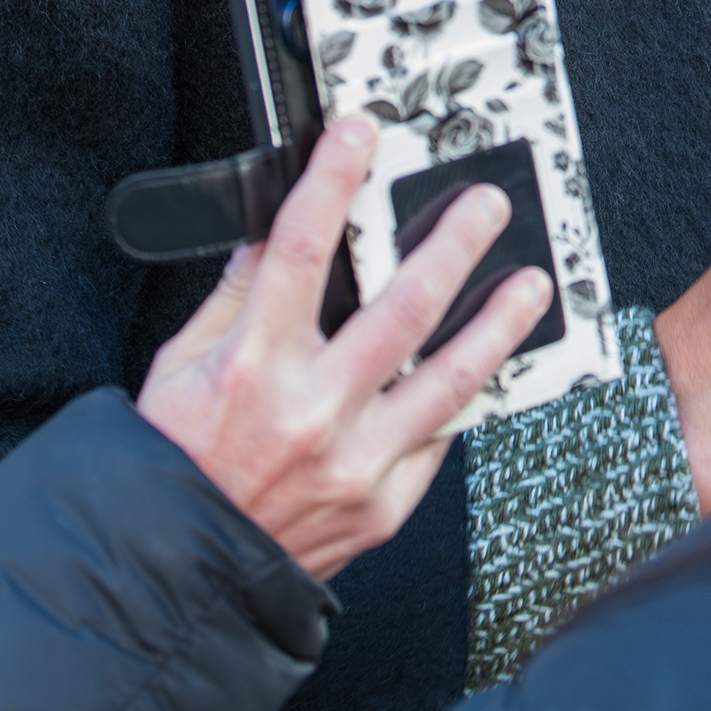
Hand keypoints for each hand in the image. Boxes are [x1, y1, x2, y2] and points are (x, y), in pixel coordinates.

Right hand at [138, 118, 552, 578]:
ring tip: (532, 284)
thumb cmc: (179, 462)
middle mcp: (311, 411)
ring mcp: (355, 462)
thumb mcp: (181, 365)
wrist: (181, 576)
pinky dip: (468, 396)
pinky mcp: (383, 505)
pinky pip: (439, 439)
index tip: (359, 134)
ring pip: (447, 380)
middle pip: (401, 310)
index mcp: (252, 366)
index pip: (298, 252)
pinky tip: (496, 362)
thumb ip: (236, 296)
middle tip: (486, 204)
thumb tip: (274, 229)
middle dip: (451, 247)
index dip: (331, 183)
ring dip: (497, 326)